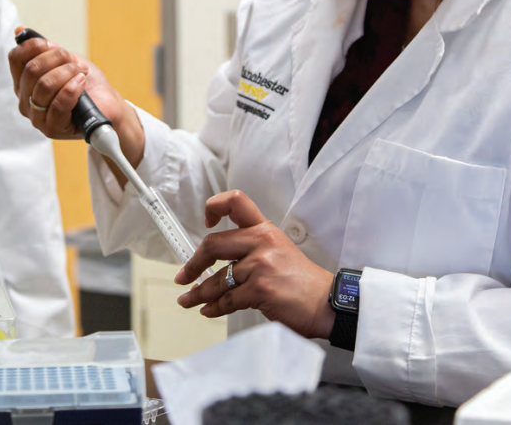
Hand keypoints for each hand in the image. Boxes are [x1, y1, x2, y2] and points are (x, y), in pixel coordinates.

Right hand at [7, 27, 144, 172]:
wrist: (107, 105)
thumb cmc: (86, 84)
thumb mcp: (66, 60)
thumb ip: (46, 49)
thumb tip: (21, 30)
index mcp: (24, 81)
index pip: (16, 58)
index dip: (33, 46)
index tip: (51, 44)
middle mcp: (25, 99)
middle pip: (32, 69)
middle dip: (58, 59)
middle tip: (74, 62)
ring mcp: (36, 116)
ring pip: (44, 85)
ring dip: (68, 73)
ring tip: (81, 74)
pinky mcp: (51, 129)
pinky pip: (58, 104)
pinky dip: (72, 89)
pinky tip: (81, 84)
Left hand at [174, 190, 335, 341]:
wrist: (326, 303)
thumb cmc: (303, 282)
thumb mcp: (280, 251)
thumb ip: (252, 249)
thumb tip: (219, 262)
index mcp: (265, 229)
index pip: (236, 201)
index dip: (214, 206)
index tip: (206, 222)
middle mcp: (261, 242)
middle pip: (213, 245)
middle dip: (192, 264)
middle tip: (184, 276)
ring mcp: (260, 265)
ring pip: (217, 279)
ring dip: (198, 293)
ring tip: (188, 300)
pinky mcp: (260, 289)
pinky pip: (227, 300)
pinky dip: (214, 308)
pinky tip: (209, 310)